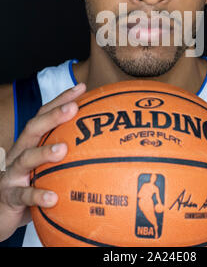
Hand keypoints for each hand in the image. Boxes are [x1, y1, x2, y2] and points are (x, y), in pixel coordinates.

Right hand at [0, 82, 85, 241]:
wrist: (0, 211)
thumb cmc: (30, 183)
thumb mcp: (47, 165)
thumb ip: (68, 152)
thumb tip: (104, 143)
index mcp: (31, 142)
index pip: (44, 114)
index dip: (61, 99)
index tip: (82, 87)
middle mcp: (20, 152)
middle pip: (33, 128)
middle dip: (53, 116)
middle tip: (73, 108)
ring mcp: (13, 173)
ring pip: (26, 158)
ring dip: (44, 152)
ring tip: (63, 150)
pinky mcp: (10, 196)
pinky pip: (24, 195)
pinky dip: (37, 195)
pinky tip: (53, 198)